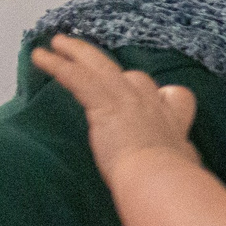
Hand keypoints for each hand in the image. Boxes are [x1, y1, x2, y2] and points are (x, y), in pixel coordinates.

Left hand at [33, 34, 200, 181]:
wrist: (160, 180)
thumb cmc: (171, 183)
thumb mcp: (184, 170)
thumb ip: (177, 163)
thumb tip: (182, 174)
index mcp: (173, 122)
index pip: (174, 96)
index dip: (164, 95)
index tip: (158, 97)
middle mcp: (153, 105)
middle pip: (134, 76)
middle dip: (113, 69)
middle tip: (89, 58)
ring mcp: (129, 101)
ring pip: (101, 67)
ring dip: (77, 52)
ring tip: (58, 42)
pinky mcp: (105, 105)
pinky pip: (77, 78)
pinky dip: (57, 65)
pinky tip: (40, 56)